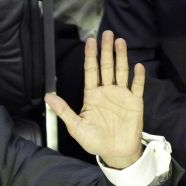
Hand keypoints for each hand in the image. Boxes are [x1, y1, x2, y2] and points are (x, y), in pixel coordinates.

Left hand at [45, 30, 143, 168]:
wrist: (115, 152)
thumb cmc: (94, 141)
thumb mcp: (76, 127)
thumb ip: (64, 111)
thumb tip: (47, 97)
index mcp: (92, 96)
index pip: (90, 72)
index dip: (90, 57)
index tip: (90, 41)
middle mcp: (107, 91)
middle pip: (106, 66)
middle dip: (106, 50)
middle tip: (106, 33)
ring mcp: (121, 95)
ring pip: (121, 71)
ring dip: (120, 57)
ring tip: (119, 41)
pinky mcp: (134, 102)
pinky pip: (137, 86)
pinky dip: (137, 77)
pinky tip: (136, 66)